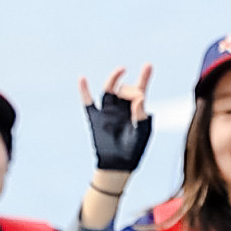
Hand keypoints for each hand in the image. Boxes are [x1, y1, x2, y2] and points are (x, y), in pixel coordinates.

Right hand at [83, 63, 156, 178]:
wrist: (118, 165)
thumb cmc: (134, 150)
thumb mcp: (144, 132)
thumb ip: (142, 115)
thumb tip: (141, 97)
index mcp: (135, 109)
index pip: (140, 89)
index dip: (145, 76)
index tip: (148, 65)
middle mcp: (121, 106)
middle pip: (125, 89)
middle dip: (132, 90)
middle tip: (137, 99)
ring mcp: (107, 111)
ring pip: (109, 89)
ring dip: (114, 78)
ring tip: (122, 69)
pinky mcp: (96, 118)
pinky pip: (88, 102)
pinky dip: (84, 91)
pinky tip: (82, 79)